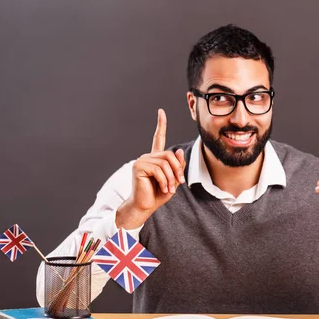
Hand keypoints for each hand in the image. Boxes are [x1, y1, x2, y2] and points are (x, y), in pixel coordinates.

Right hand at [116, 109, 186, 228]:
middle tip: (179, 183)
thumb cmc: (158, 194)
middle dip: (177, 170)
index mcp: (155, 158)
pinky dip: (165, 181)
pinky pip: (159, 170)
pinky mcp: (139, 167)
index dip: (160, 125)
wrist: (145, 206)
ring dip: (171, 178)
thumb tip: (179, 151)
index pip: (158, 138)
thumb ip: (178, 166)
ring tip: (170, 189)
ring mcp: (142, 161)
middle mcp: (147, 157)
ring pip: (165, 163)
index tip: (161, 112)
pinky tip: (164, 188)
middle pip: (170, 155)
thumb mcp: (174, 180)